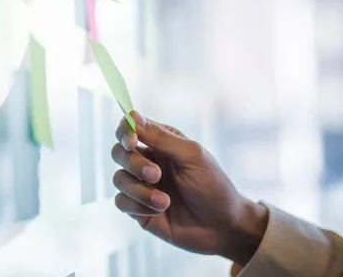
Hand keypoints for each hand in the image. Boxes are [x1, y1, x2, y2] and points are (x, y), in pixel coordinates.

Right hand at [111, 111, 267, 265]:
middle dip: (134, 164)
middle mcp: (148, 161)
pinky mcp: (138, 209)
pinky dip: (138, 206)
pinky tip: (159, 210)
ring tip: (164, 201)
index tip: (131, 141)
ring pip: (119, 179)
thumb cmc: (213, 186)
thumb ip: (161, 137)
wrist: (223, 227)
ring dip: (140, 190)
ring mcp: (142, 186)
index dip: (124, 132)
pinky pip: (121, 202)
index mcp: (161, 143)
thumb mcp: (191, 156)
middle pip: (119, 152)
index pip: (130, 128)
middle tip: (156, 175)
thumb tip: (132, 115)